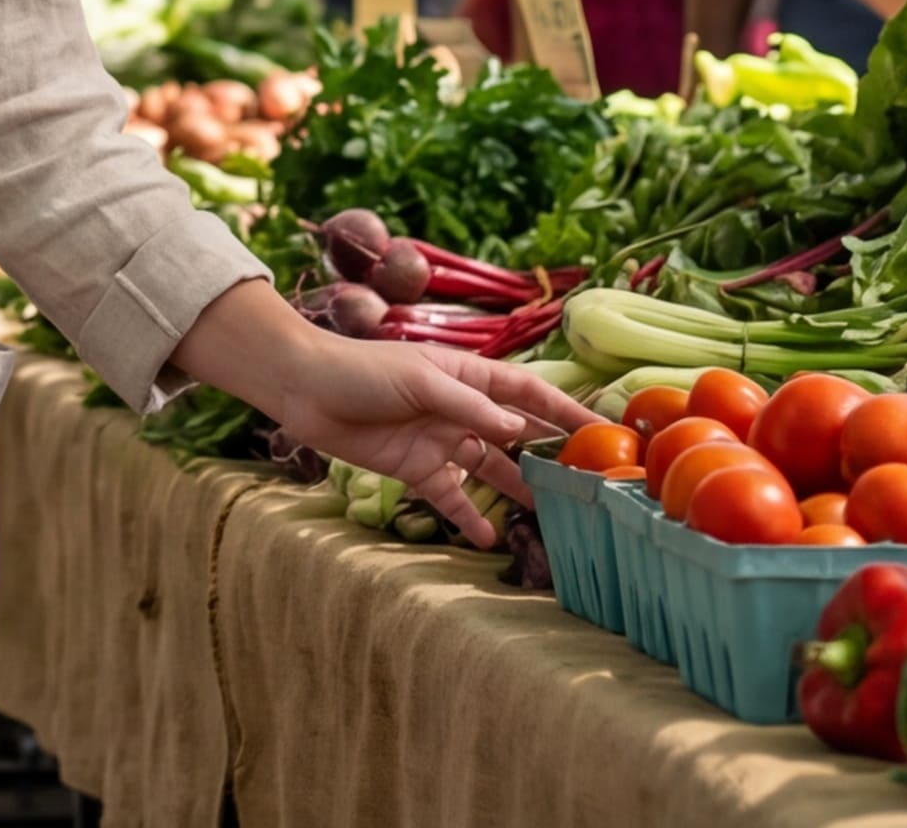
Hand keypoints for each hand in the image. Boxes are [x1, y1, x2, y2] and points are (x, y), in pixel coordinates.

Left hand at [171, 284, 592, 526]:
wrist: (304, 388)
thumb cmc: (361, 369)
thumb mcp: (419, 380)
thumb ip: (468, 406)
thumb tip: (518, 428)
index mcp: (468, 376)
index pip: (529, 393)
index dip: (565, 411)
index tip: (602, 432)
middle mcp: (461, 409)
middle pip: (516, 435)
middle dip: (549, 456)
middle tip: (586, 485)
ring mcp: (439, 439)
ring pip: (489, 469)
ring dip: (517, 489)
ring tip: (550, 517)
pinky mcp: (415, 468)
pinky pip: (450, 495)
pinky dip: (469, 516)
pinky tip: (490, 538)